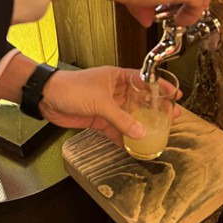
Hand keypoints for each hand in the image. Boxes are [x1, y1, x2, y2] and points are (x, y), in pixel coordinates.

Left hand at [39, 66, 181, 145]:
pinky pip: (116, 129)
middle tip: (171, 116)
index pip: (144, 80)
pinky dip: (124, 137)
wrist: (48, 98)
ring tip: (157, 132)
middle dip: (154, 108)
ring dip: (140, 125)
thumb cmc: (71, 87)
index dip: (160, 87)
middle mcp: (114, 91)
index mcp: (117, 78)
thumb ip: (121, 118)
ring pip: (129, 116)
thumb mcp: (100, 101)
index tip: (174, 94)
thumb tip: (139, 132)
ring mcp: (107, 105)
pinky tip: (134, 145)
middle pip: (139, 100)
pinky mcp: (99, 118)